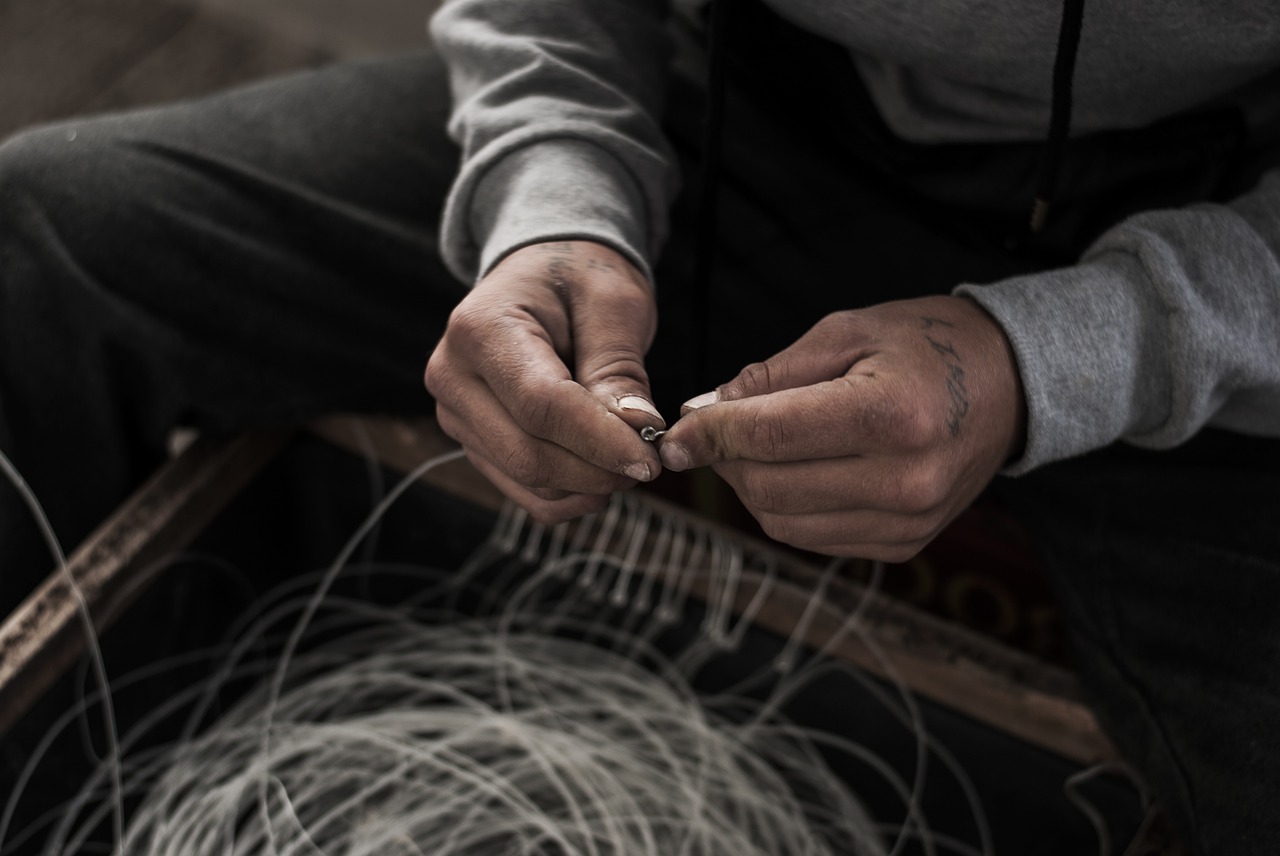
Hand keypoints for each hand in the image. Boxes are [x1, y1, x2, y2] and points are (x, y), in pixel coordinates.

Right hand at [425, 241, 663, 522]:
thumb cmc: (577, 278)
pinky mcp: (474, 443)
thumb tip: (634, 430)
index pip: (540, 405)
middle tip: (652, 461)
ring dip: (588, 485)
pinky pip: (523, 493)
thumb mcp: (612, 302)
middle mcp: (453, 376)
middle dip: (597, 469)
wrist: (542, 276)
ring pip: (526, 480)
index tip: (651, 458)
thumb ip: (619, 367)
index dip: (598, 440)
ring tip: (632, 459)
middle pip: (527, 452)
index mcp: (480, 328)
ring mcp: (457, 415)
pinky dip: (570, 495)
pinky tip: (604, 473)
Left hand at [658, 295, 1025, 561]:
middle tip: (712, 431)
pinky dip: (786, 508)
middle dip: (725, 460)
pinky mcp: (905, 544)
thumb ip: (771, 376)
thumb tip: (702, 412)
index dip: (708, 435)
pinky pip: (814, 538)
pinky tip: (794, 470)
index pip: (769, 436)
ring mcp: (909, 521)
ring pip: (783, 523)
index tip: (673, 433)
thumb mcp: (847, 333)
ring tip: (753, 447)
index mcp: (891, 416)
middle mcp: (905, 480)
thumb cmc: (926, 345)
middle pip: (768, 488)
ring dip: (750, 487)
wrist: (1011, 384)